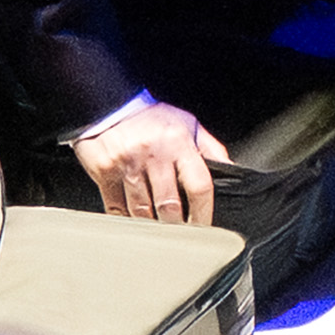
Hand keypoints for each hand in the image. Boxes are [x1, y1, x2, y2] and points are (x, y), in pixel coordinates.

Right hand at [70, 89, 221, 226]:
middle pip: (169, 206)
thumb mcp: (187, 124)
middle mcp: (153, 153)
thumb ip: (210, 148)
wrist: (110, 105)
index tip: (202, 226)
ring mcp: (127, 163)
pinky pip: (117, 208)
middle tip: (177, 229)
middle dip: (175, 225)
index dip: (203, 213)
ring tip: (154, 223)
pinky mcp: (105, 171)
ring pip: (141, 212)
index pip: (199, 186)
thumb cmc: (152, 118)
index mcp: (178, 142)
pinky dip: (126, 218)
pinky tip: (132, 216)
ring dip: (150, 223)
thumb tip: (229, 171)